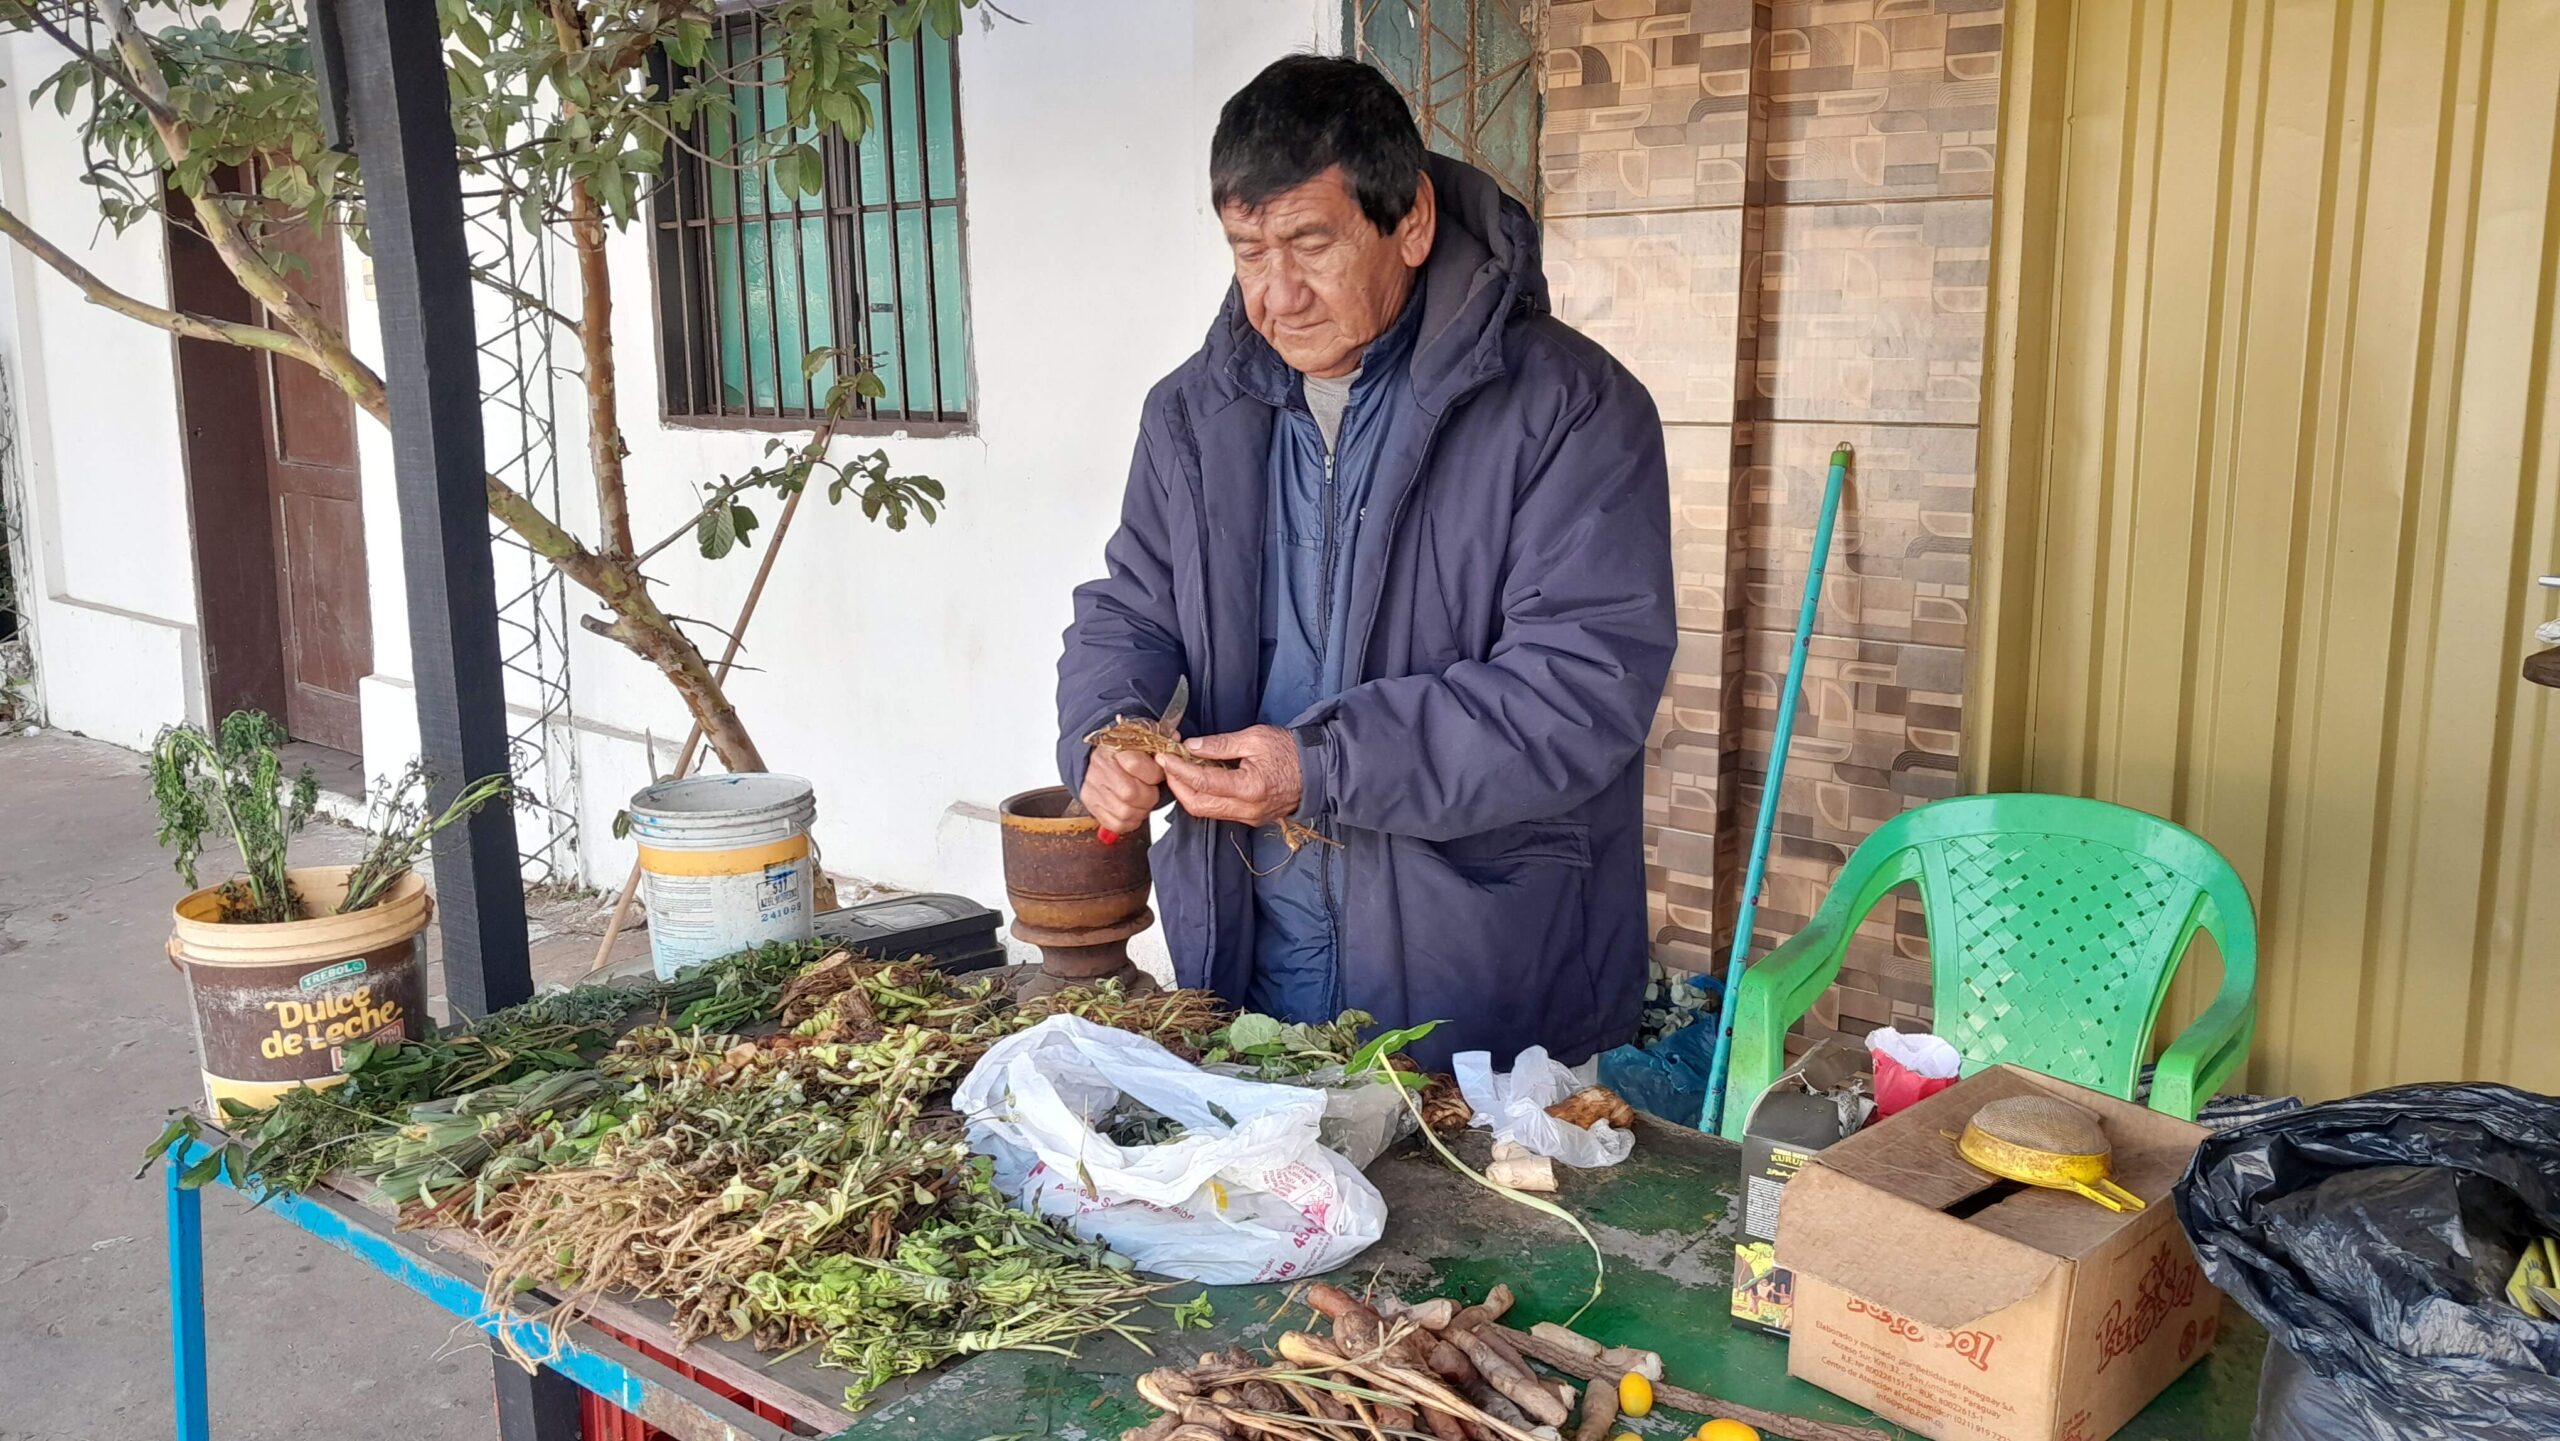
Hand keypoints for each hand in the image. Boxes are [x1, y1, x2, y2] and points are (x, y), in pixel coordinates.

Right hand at [1079, 744, 1163, 836]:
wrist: (1097, 759)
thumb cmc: (1123, 750)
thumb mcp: (1141, 738)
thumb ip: (1159, 739)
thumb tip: (1175, 739)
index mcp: (1113, 748)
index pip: (1135, 764)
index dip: (1154, 773)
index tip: (1158, 774)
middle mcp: (1100, 768)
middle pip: (1130, 793)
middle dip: (1149, 796)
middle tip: (1152, 791)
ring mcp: (1093, 788)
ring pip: (1124, 812)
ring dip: (1141, 811)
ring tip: (1143, 801)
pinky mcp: (1091, 805)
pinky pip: (1115, 824)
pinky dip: (1130, 822)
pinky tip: (1133, 811)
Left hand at [1161, 725, 1303, 826]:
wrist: (1319, 770)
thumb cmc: (1290, 750)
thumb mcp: (1255, 738)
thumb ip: (1220, 744)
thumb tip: (1191, 746)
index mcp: (1249, 788)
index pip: (1202, 783)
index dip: (1178, 770)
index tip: (1164, 756)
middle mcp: (1247, 809)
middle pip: (1197, 805)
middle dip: (1177, 785)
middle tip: (1168, 764)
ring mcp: (1249, 818)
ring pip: (1206, 812)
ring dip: (1188, 792)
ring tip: (1181, 769)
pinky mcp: (1251, 819)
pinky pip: (1219, 811)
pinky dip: (1204, 797)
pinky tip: (1200, 779)